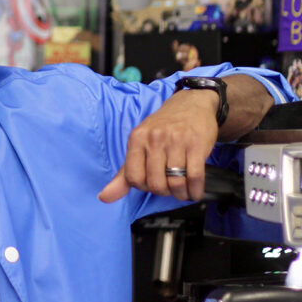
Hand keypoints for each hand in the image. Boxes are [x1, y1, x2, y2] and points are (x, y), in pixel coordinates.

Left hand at [98, 90, 218, 202]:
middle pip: (155, 183)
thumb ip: (123, 174)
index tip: (151, 184)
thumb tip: (104, 197)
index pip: (133, 177)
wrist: (191, 104)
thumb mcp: (139, 144)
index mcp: (137, 139)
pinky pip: (195, 177)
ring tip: (183, 191)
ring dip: (181, 194)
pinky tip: (195, 190)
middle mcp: (155, 138)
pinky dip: (195, 190)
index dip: (144, 187)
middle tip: (169, 188)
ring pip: (176, 183)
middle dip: (164, 192)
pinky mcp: (197, 144)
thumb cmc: (163, 127)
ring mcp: (176, 141)